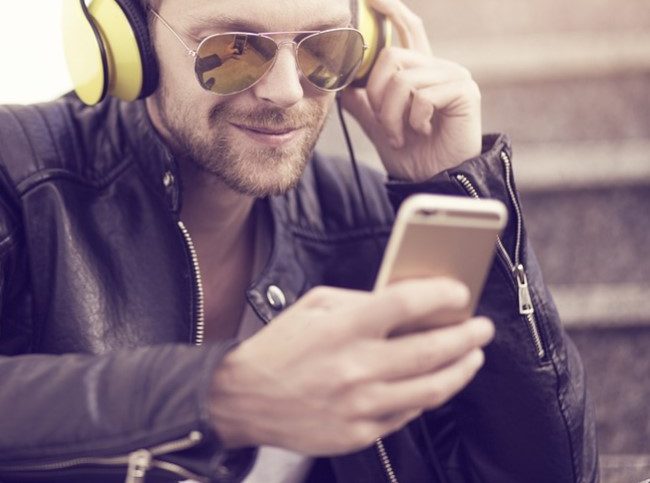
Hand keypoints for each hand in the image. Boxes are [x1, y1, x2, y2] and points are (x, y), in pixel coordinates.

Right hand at [207, 279, 493, 454]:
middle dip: (467, 336)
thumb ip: (360, 301)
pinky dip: (428, 396)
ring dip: (461, 370)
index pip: (407, 305)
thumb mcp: (313, 306)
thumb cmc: (279, 347)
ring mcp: (361, 405)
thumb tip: (406, 303)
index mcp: (343, 328)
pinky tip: (435, 383)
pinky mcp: (359, 433)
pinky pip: (408, 415)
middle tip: (481, 327)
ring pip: (432, 389)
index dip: (442, 295)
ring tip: (472, 356)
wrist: (243, 398)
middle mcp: (356, 367)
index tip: (459, 292)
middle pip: (432, 350)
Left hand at [339, 0, 481, 180]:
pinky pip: (422, 95)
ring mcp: (454, 77)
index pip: (409, 29)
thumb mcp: (378, 124)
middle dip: (377, 94)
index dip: (392, 9)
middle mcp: (439, 68)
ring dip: (392, 114)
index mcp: (421, 71)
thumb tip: (339, 82)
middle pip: (392, 57)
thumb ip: (362, 101)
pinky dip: (413, 119)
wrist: (432, 179)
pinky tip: (424, 131)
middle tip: (384, 123)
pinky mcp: (465, 91)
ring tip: (401, 134)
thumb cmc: (410, 153)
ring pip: (403, 79)